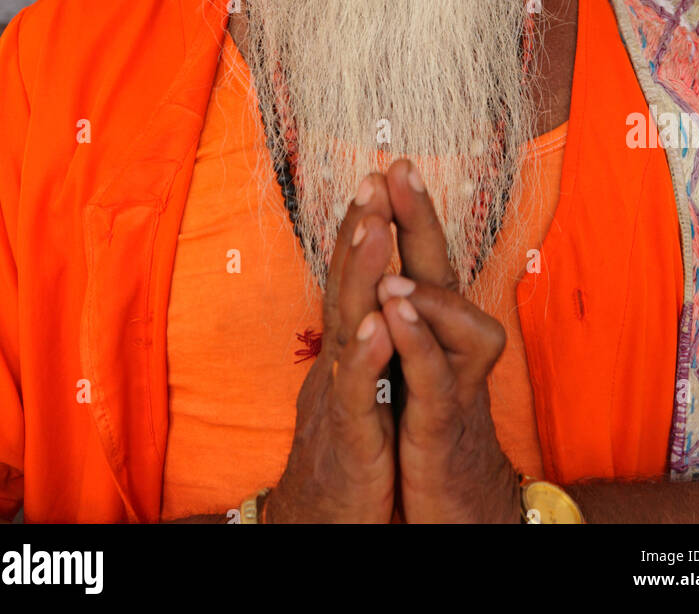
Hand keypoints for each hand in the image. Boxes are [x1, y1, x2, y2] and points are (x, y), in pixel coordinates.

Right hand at [266, 173, 396, 523]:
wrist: (321, 523)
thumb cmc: (347, 452)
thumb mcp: (363, 387)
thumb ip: (368, 340)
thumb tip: (378, 293)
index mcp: (347, 347)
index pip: (353, 276)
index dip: (362, 228)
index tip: (377, 176)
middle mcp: (336, 361)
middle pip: (344, 284)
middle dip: (357, 230)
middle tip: (370, 179)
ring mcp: (339, 396)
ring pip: (347, 325)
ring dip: (359, 274)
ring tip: (373, 226)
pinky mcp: (349, 437)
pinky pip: (356, 393)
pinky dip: (364, 357)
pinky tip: (377, 324)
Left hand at [378, 159, 519, 523]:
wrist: (459, 509)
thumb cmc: (434, 433)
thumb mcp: (415, 370)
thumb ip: (408, 322)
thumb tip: (386, 271)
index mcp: (436, 331)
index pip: (424, 260)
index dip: (409, 214)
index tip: (388, 165)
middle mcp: (453, 347)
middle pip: (443, 270)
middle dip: (421, 218)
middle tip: (399, 169)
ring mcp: (455, 384)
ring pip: (451, 323)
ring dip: (420, 283)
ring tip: (388, 245)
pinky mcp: (444, 427)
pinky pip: (436, 379)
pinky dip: (416, 344)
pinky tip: (393, 312)